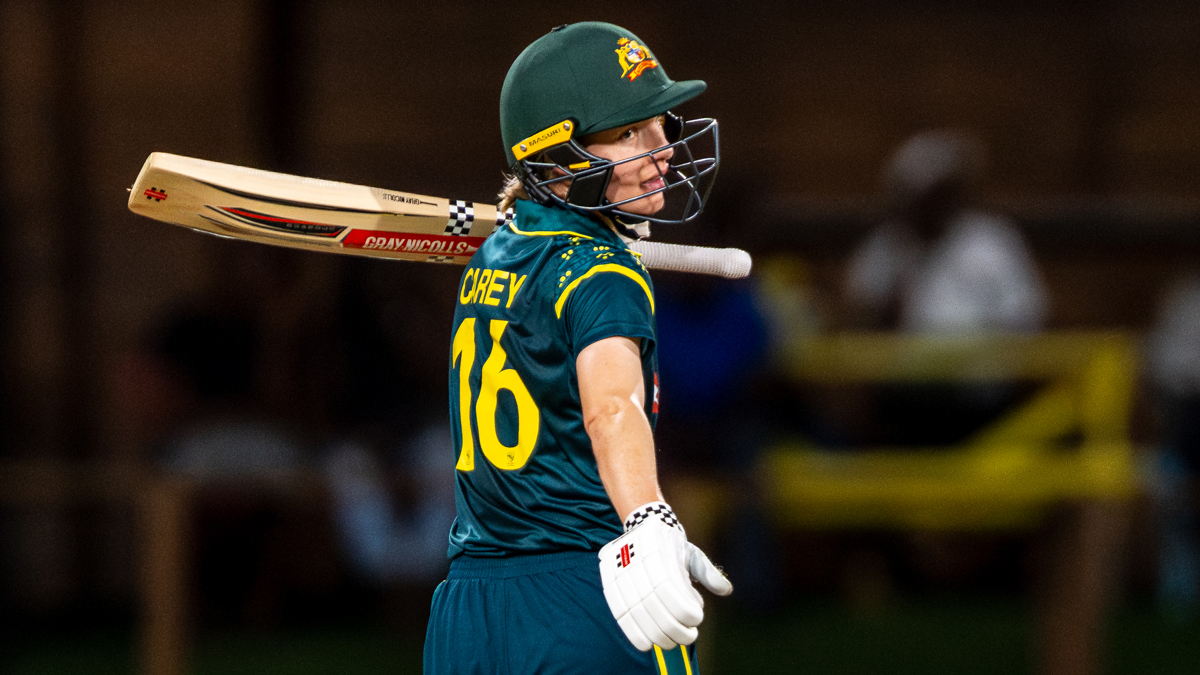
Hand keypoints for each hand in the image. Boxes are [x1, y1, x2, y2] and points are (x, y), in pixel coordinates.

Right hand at [598, 501, 731, 650]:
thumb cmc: (672, 547)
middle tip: (689, 637)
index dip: (684, 609)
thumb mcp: (692, 554)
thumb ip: (708, 572)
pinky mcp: (611, 587)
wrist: (640, 530)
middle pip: (654, 605)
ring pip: (637, 613)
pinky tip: (647, 645)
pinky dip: (633, 633)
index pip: (670, 589)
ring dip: (656, 635)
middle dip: (673, 628)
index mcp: (657, 551)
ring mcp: (620, 575)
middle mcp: (636, 563)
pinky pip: (620, 615)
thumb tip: (726, 590)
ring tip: (672, 642)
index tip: (697, 619)